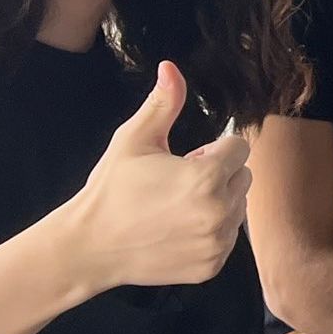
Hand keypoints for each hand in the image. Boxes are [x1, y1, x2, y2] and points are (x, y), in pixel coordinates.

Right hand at [53, 61, 252, 295]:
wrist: (89, 247)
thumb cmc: (111, 190)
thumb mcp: (134, 140)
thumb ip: (163, 103)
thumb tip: (171, 67)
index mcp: (207, 177)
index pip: (239, 148)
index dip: (212, 150)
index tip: (186, 160)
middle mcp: (220, 212)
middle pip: (243, 176)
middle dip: (219, 174)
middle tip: (178, 183)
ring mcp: (217, 243)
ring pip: (238, 207)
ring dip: (217, 202)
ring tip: (176, 207)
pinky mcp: (211, 266)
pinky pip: (228, 237)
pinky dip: (211, 231)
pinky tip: (177, 229)